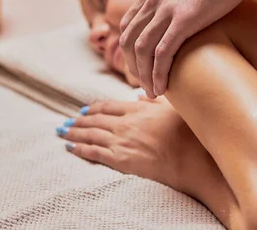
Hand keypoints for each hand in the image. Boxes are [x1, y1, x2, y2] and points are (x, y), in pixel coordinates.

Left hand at [57, 97, 210, 196]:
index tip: (84, 109)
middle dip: (79, 120)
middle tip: (68, 121)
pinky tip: (70, 146)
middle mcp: (126, 123)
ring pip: (91, 134)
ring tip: (63, 131)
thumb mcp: (173, 110)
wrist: (193, 160)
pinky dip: (80, 148)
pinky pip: (94, 152)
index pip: (108, 106)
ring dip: (74, 132)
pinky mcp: (121, 160)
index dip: (93, 108)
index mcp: (137, 110)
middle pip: (95, 120)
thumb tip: (140, 95)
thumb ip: (155, 102)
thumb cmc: (188, 135)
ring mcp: (122, 141)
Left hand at [119, 0, 256, 97]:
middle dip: (132, 66)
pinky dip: (159, 73)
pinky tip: (164, 87)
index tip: (138, 65)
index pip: (128, 24)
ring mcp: (167, 8)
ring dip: (144, 75)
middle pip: (129, 39)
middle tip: (143, 84)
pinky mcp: (185, 18)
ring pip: (142, 50)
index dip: (129, 48)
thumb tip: (187, 5)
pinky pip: (162, 53)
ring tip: (153, 92)